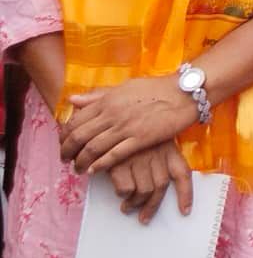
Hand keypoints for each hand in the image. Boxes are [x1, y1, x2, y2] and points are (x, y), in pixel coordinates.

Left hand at [61, 76, 198, 174]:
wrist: (183, 93)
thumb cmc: (155, 88)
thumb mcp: (124, 87)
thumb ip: (98, 95)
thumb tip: (72, 100)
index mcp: (106, 100)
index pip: (75, 120)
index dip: (64, 135)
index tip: (63, 143)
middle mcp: (111, 114)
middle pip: (79, 137)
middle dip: (67, 151)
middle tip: (65, 160)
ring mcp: (125, 127)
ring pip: (93, 148)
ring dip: (81, 162)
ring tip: (78, 169)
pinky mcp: (140, 139)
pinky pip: (114, 155)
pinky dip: (100, 164)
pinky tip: (94, 170)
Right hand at [105, 141, 193, 225]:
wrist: (104, 121)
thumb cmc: (130, 135)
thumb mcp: (151, 141)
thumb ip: (157, 162)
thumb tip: (157, 192)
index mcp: (168, 148)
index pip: (183, 173)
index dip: (186, 194)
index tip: (185, 211)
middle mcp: (156, 153)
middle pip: (161, 186)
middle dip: (153, 206)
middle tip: (145, 217)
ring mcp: (138, 157)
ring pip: (144, 191)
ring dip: (135, 204)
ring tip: (128, 207)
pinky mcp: (118, 162)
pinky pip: (125, 189)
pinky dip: (123, 195)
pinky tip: (119, 194)